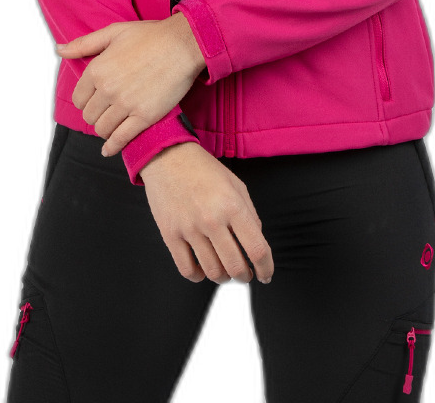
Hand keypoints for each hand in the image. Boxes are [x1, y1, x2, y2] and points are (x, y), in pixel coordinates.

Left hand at [56, 15, 205, 156]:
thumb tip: (60, 49)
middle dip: (96, 114)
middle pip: (89, 115)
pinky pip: (121, 139)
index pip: (78, 98)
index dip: (86, 100)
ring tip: (112, 125)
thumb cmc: (152, 36)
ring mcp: (126, 104)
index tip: (95, 100)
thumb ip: (85, 43)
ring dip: (105, 129)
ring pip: (102, 129)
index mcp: (98, 69)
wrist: (184, 44)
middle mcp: (108, 89)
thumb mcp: (114, 32)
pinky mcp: (144, 117)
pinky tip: (109, 149)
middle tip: (106, 112)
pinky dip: (112, 147)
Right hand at [139, 143, 274, 284]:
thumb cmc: (203, 169)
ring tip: (225, 271)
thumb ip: (250, 214)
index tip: (266, 274)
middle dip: (245, 276)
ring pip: (212, 272)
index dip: (266, 268)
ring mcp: (189, 229)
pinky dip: (198, 276)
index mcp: (232, 206)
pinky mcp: (170, 235)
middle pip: (235, 266)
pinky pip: (187, 270)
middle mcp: (212, 220)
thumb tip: (256, 241)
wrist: (168, 156)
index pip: (257, 249)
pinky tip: (203, 268)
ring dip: (223, 278)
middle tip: (245, 274)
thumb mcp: (236, 184)